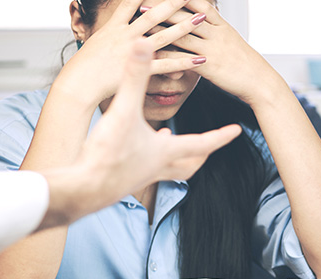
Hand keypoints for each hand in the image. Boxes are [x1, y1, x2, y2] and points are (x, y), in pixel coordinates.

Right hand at [59, 0, 207, 106]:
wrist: (78, 84)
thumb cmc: (84, 67)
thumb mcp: (95, 43)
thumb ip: (111, 34)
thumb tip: (116, 29)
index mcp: (114, 27)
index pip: (132, 2)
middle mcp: (126, 35)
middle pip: (154, 14)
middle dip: (173, 3)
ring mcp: (134, 52)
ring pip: (164, 36)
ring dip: (184, 27)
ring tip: (201, 18)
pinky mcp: (139, 71)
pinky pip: (167, 65)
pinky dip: (183, 62)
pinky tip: (199, 58)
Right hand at [73, 38, 240, 210]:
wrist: (84, 189)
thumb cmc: (107, 155)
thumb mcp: (123, 111)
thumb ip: (134, 78)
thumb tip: (144, 46)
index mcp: (166, 151)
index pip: (203, 142)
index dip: (221, 135)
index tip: (236, 131)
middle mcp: (158, 166)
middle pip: (190, 163)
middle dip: (203, 152)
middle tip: (211, 144)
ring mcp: (142, 176)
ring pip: (170, 169)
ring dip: (177, 157)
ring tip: (172, 141)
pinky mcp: (125, 179)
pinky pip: (146, 169)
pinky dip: (149, 158)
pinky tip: (137, 148)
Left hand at [153, 0, 282, 105]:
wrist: (260, 82)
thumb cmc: (245, 65)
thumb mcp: (232, 42)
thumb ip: (216, 31)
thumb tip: (204, 23)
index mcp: (223, 25)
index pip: (199, 4)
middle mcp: (217, 34)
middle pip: (187, 14)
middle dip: (165, 6)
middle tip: (144, 0)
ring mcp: (213, 49)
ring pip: (183, 34)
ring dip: (161, 26)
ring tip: (142, 20)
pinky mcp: (209, 67)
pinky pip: (185, 59)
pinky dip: (168, 56)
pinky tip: (152, 54)